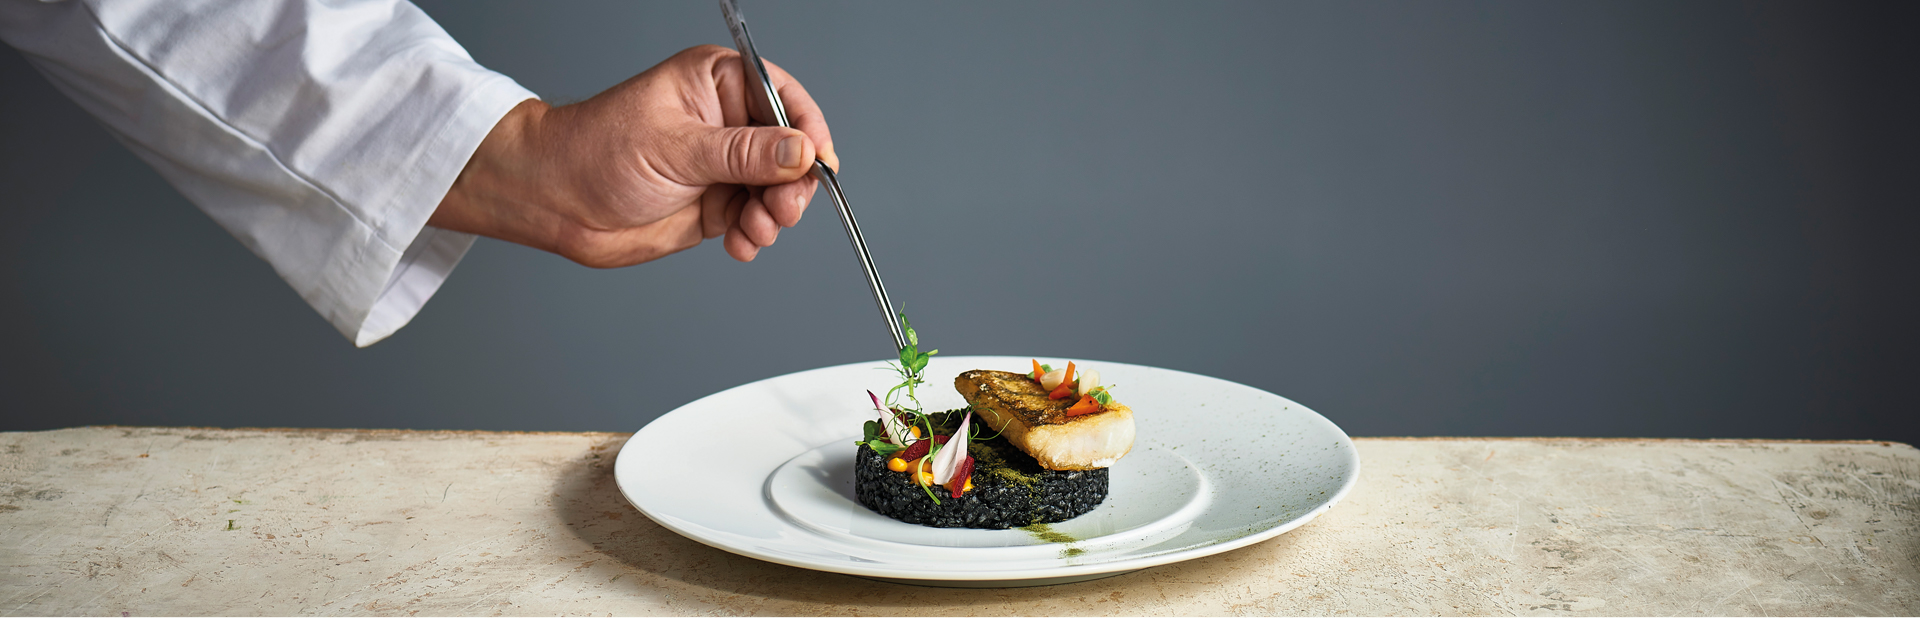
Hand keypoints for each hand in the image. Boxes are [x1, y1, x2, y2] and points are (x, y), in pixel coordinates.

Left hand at [430, 45, 838, 265]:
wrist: (555, 202)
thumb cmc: (595, 151)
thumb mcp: (676, 147)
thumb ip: (742, 153)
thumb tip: (798, 152)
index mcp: (717, 82)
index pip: (782, 98)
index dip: (807, 130)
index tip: (819, 163)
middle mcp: (726, 121)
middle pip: (790, 149)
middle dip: (792, 183)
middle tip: (781, 209)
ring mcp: (723, 164)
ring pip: (778, 189)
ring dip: (775, 214)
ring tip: (754, 229)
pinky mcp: (716, 203)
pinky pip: (757, 219)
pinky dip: (757, 235)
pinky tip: (741, 243)